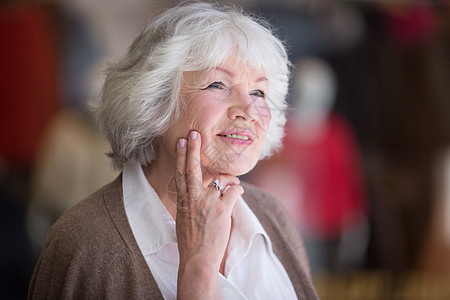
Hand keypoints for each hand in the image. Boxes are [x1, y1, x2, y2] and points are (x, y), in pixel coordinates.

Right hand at [175, 130, 242, 298]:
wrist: (197, 259)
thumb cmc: (191, 241)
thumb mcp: (184, 219)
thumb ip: (190, 202)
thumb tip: (198, 192)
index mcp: (183, 201)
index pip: (180, 174)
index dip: (181, 157)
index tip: (182, 142)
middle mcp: (193, 199)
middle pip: (191, 169)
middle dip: (192, 150)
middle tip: (194, 134)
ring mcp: (207, 204)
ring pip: (219, 179)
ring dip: (228, 178)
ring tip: (232, 180)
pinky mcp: (222, 210)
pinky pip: (233, 191)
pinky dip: (237, 189)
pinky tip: (238, 190)